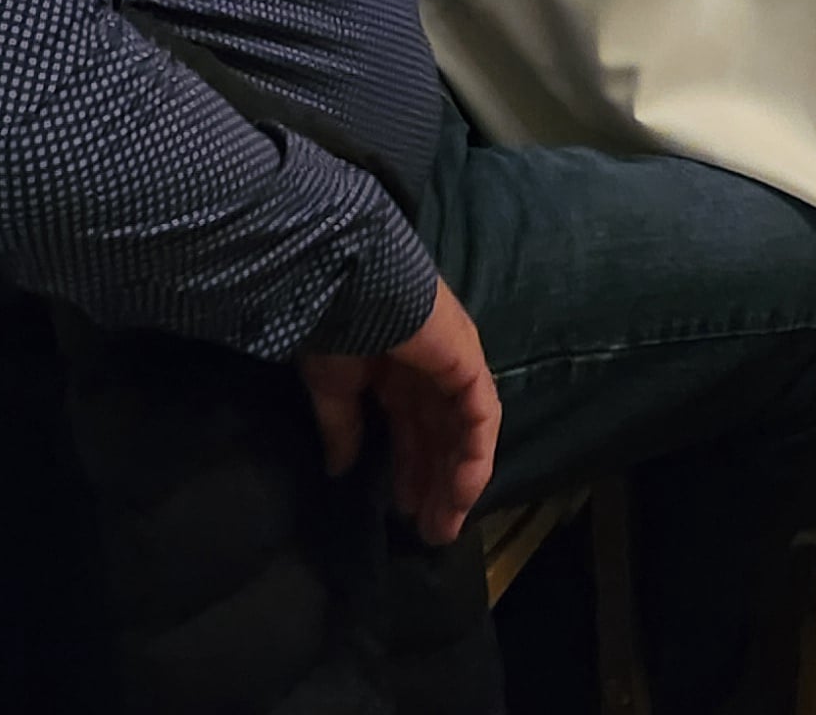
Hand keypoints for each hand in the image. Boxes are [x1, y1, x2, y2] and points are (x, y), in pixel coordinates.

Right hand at [300, 279, 501, 544]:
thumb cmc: (335, 328)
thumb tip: (339, 469)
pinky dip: (474, 459)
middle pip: (441, 436)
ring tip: (442, 526)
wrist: (346, 284)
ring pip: (465, 434)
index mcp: (398, 367)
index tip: (403, 510)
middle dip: (435, 484)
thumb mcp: (333, 386)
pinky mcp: (470, 365)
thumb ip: (342, 427)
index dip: (409, 468)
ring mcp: (456, 365)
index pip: (413, 426)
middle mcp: (433, 368)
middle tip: (428, 531)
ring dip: (456, 483)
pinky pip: (481, 421)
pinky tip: (460, 494)